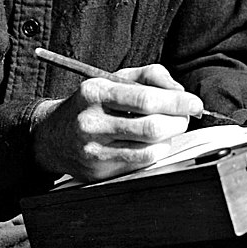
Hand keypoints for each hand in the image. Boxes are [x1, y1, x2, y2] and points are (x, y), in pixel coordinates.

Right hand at [31, 64, 202, 182]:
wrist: (51, 136)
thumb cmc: (91, 104)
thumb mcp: (113, 78)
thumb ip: (149, 76)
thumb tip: (179, 92)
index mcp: (95, 92)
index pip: (146, 99)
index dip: (177, 103)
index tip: (194, 103)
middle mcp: (91, 122)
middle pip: (151, 127)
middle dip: (178, 122)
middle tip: (185, 117)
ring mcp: (94, 150)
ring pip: (149, 149)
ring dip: (169, 138)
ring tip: (169, 128)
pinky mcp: (98, 172)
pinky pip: (140, 164)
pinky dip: (156, 153)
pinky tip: (155, 144)